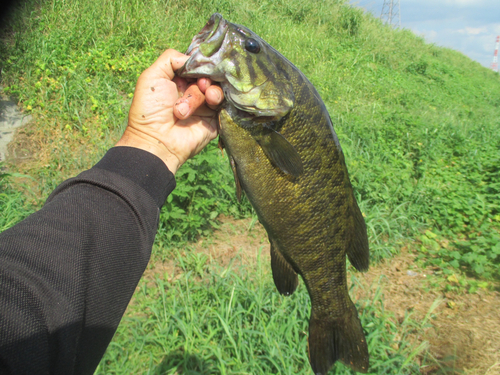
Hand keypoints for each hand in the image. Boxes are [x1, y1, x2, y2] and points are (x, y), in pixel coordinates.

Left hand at [115, 49, 223, 173]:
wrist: (157, 140)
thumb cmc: (150, 109)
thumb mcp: (152, 76)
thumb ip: (170, 58)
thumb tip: (192, 58)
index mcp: (178, 82)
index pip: (196, 67)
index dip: (200, 65)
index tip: (198, 69)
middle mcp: (192, 93)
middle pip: (208, 77)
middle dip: (204, 79)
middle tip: (200, 85)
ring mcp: (204, 108)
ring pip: (216, 90)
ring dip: (207, 92)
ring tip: (201, 100)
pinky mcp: (213, 121)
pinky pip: (224, 106)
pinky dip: (218, 100)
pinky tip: (211, 101)